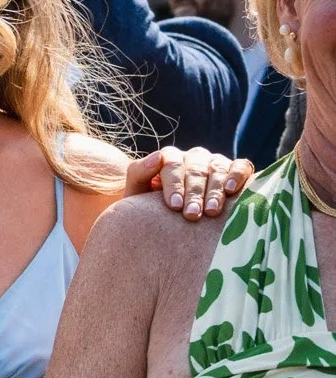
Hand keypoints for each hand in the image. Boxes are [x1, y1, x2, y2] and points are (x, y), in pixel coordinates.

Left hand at [124, 146, 250, 218]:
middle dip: (194, 193)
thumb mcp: (136, 192)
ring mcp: (215, 162)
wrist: (167, 219)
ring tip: (211, 211)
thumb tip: (157, 157)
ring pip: (218, 168)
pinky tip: (232, 191)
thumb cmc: (148, 207)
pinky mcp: (235, 168)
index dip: (173, 184)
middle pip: (195, 169)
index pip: (170, 164)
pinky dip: (238, 175)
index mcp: (168, 158)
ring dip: (215, 190)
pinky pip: (242, 166)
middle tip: (192, 215)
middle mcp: (193, 157)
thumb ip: (139, 173)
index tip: (173, 205)